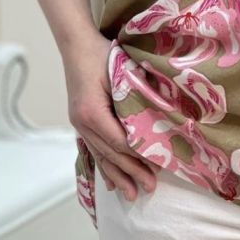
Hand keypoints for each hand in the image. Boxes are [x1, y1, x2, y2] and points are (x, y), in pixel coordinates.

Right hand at [64, 32, 155, 201]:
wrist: (77, 44)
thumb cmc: (102, 53)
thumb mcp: (122, 71)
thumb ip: (138, 93)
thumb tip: (163, 113)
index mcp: (92, 111)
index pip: (119, 141)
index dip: (138, 156)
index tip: (158, 166)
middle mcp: (82, 122)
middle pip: (110, 153)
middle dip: (131, 172)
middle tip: (150, 189)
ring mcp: (79, 123)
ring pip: (101, 155)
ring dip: (117, 176)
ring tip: (131, 195)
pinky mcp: (80, 121)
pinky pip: (93, 149)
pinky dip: (103, 166)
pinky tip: (110, 182)